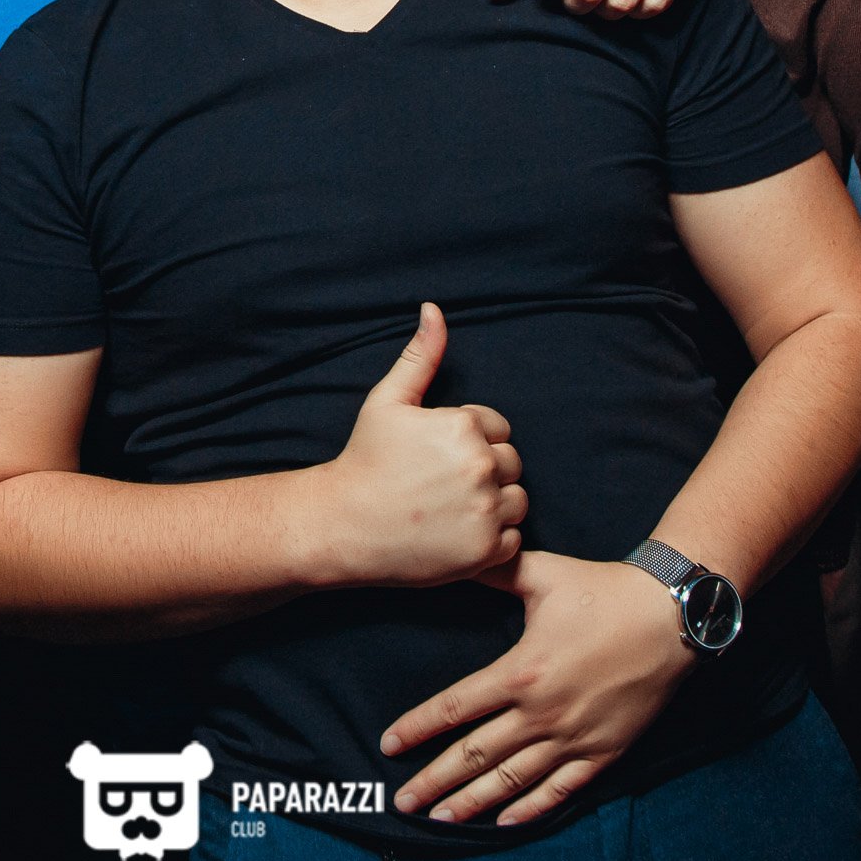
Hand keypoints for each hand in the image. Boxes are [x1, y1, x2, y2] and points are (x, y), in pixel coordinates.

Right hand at [310, 303, 526, 588]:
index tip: (437, 457)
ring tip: (451, 508)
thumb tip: (434, 309)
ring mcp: (485, 511)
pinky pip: (513, 539)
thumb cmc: (366, 458)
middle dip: (485, 470)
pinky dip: (492, 540)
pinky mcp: (485, 551)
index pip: (497, 428)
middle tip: (442, 484)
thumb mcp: (389, 400)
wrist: (343, 524)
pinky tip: (456, 533)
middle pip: (511, 463)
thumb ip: (421, 355)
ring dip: (494, 504)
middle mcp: (480, 466)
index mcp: (463, 426)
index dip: (468, 440)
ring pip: (517, 500)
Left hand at [381, 550, 694, 827]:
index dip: (418, 728)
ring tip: (441, 818)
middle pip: (477, 756)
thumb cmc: (602, 590)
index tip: (389, 745)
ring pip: (513, 781)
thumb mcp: (542, 573)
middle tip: (403, 801)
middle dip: (435, 780)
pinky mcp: (603, 752)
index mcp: (522, 671)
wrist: (668, 618)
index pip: (456, 708)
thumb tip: (457, 557)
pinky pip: (560, 790)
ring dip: (473, 803)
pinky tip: (505, 821)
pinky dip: (530, 809)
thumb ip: (495, 571)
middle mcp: (543, 713)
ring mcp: (573, 738)